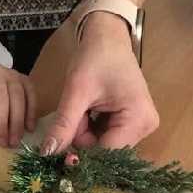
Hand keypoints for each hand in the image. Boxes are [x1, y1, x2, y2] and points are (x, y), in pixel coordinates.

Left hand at [0, 64, 37, 146]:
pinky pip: (32, 95)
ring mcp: (13, 74)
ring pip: (17, 97)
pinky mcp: (26, 79)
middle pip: (0, 98)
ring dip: (17, 122)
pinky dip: (31, 113)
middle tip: (3, 145)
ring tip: (14, 142)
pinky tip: (29, 129)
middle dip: (2, 125)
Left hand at [41, 12, 158, 153]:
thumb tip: (47, 154)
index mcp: (138, 119)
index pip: (107, 153)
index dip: (81, 155)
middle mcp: (146, 127)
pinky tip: (90, 108)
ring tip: (83, 105)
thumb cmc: (95, 57)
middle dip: (83, 136)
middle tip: (75, 111)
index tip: (57, 151)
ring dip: (85, 131)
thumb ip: (64, 124)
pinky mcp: (133, 121)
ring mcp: (141, 124)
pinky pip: (107, 135)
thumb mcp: (76, 91)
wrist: (107, 37)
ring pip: (103, 143)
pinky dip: (91, 126)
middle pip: (106, 149)